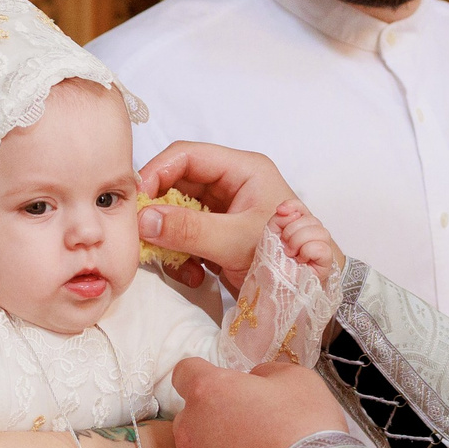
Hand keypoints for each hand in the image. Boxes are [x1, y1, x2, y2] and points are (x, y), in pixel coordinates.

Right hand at [137, 142, 327, 295]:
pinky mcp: (218, 238)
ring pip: (177, 215)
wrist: (312, 292)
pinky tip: (194, 275)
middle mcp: (231, 186)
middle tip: (142, 234)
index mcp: (243, 170)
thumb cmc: (288, 257)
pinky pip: (186, 238)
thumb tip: (143, 220)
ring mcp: (223, 213)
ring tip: (173, 263)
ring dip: (169, 240)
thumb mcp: (236, 241)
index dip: (157, 172)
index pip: (187, 155)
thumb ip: (189, 230)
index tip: (136, 200)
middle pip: (177, 185)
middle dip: (159, 211)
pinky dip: (182, 257)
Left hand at [170, 357, 345, 447]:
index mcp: (209, 393)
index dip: (203, 376)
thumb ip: (267, 373)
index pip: (186, 372)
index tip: (222, 385)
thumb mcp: (298, 381)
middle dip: (213, 421)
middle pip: (190, 419)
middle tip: (250, 431)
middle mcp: (189, 432)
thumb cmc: (306, 429)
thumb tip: (254, 380)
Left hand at [273, 200, 342, 284]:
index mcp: (298, 228)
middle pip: (312, 219)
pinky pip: (323, 248)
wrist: (271, 285)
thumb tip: (287, 211)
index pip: (302, 208)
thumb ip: (279, 219)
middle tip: (284, 244)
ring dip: (300, 241)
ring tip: (291, 253)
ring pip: (321, 232)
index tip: (280, 211)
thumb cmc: (272, 264)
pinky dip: (308, 251)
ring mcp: (321, 249)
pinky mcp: (326, 263)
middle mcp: (312, 236)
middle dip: (293, 230)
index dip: (294, 206)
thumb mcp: (270, 235)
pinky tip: (301, 260)